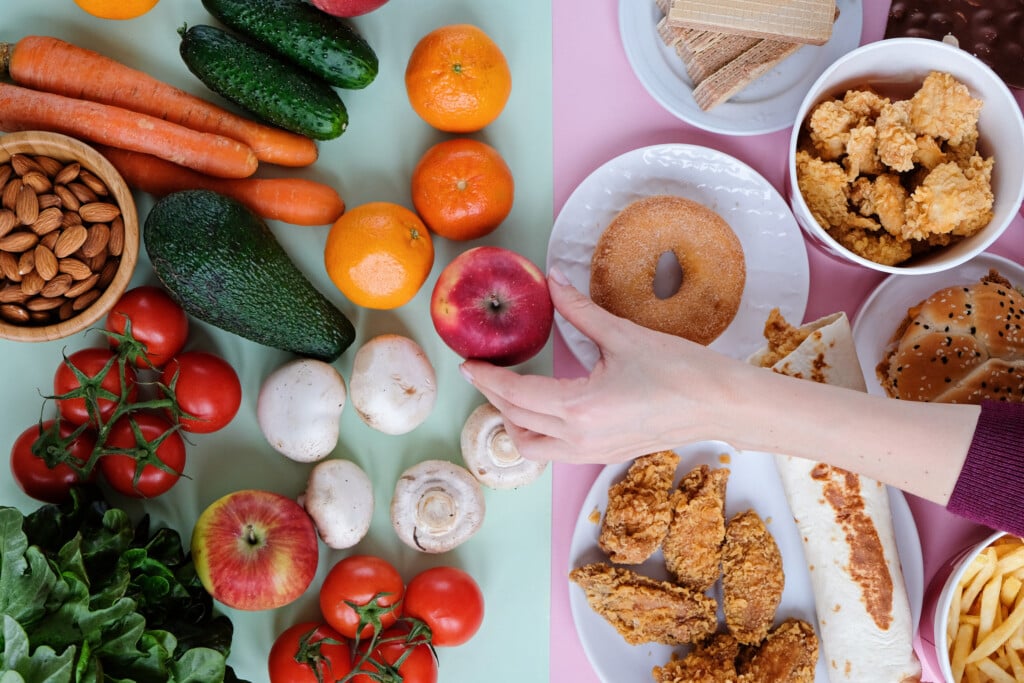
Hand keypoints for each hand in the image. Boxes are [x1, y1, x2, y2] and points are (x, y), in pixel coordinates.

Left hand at [460, 268, 747, 463]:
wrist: (721, 405)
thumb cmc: (681, 370)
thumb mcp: (624, 335)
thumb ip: (579, 310)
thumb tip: (553, 281)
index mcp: (579, 408)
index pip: (516, 394)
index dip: (487, 378)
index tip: (468, 364)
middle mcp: (580, 438)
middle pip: (516, 423)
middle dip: (494, 397)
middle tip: (484, 372)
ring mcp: (593, 452)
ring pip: (533, 448)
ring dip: (513, 423)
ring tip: (509, 393)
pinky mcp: (606, 455)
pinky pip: (556, 453)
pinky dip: (538, 435)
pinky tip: (542, 411)